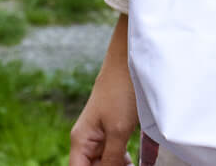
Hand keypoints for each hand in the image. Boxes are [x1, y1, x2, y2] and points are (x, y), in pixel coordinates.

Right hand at [70, 16, 137, 165]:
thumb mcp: (118, 130)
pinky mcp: (113, 126)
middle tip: (128, 165)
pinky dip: (121, 158)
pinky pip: (113, 150)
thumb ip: (111, 158)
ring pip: (103, 160)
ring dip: (116, 165)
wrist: (130, 60)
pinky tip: (134, 159)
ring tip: (132, 164)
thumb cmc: (121, 91)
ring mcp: (100, 132)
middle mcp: (87, 138)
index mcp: (81, 140)